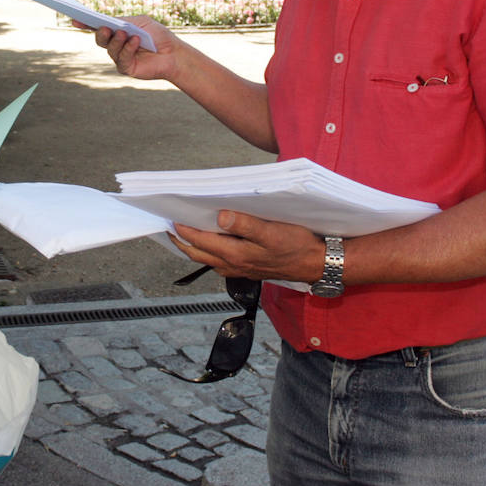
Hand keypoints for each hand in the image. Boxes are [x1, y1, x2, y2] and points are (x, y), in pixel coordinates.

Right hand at [75, 15, 182, 81]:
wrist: (173, 53)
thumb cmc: (158, 35)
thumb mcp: (141, 22)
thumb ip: (125, 21)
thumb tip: (109, 24)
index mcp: (117, 31)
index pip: (98, 27)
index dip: (86, 23)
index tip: (75, 19)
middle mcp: (116, 44)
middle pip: (100, 38)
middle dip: (101, 33)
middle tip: (105, 28)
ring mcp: (119, 57)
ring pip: (110, 48)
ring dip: (117, 40)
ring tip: (125, 33)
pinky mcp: (126, 68)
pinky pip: (122, 58)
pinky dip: (128, 48)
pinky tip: (136, 42)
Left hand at [167, 210, 322, 283]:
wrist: (317, 264)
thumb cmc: (297, 246)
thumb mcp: (272, 231)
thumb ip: (245, 225)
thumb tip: (220, 218)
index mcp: (236, 255)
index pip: (200, 241)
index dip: (183, 229)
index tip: (170, 217)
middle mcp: (234, 265)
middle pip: (198, 253)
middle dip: (181, 240)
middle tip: (168, 226)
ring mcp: (240, 269)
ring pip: (208, 259)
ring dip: (193, 246)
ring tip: (184, 232)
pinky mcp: (248, 268)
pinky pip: (219, 261)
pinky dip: (209, 251)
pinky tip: (211, 241)